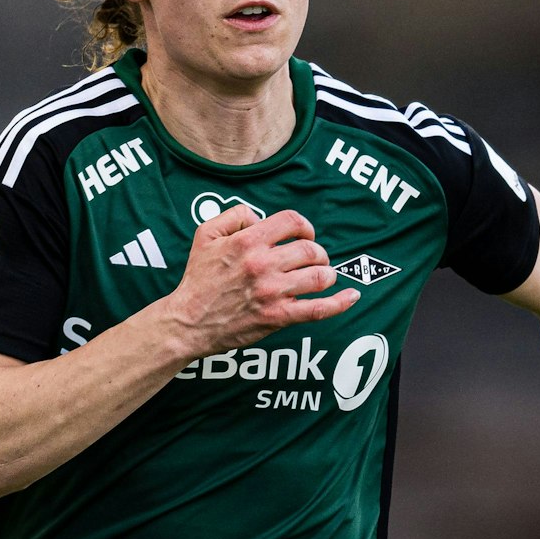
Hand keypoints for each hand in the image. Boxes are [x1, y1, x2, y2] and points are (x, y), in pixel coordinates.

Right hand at [161, 206, 357, 353]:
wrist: (187, 322)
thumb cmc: (198, 278)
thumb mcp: (205, 235)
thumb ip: (234, 216)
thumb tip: (260, 217)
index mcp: (248, 242)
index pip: (292, 222)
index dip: (305, 226)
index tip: (304, 234)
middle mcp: (263, 264)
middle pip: (311, 249)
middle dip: (318, 253)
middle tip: (313, 259)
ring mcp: (273, 292)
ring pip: (320, 276)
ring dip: (327, 274)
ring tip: (322, 276)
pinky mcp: (278, 316)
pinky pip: (319, 309)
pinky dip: (340, 303)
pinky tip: (352, 296)